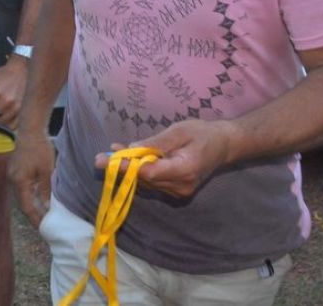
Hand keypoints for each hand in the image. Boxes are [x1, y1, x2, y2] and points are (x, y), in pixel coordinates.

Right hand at [9, 128, 54, 227]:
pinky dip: (29, 194)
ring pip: (21, 195)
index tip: (43, 228)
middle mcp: (12, 179)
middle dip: (33, 213)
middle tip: (44, 223)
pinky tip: (37, 197)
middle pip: (22, 202)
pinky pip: (21, 186)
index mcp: (20, 181)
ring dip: (31, 204)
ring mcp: (11, 174)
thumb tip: (45, 207)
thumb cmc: (40, 149)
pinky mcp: (14, 170)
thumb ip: (45, 190)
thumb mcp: (46, 171)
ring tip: (42, 213)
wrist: (30, 130)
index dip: (34, 218)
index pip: (26, 207)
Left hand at [116, 119, 235, 199]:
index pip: (150, 172)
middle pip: (145, 179)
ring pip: (146, 182)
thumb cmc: (202, 133)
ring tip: (110, 153)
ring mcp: (178, 191)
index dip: (126, 167)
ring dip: (128, 168)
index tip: (106, 161)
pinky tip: (126, 158)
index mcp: (185, 170)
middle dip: (122, 167)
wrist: (223, 145)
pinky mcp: (175, 191)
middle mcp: (181, 186)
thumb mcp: (180, 131)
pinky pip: (152, 182)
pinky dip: (138, 171)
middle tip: (100, 157)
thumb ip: (157, 142)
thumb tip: (133, 149)